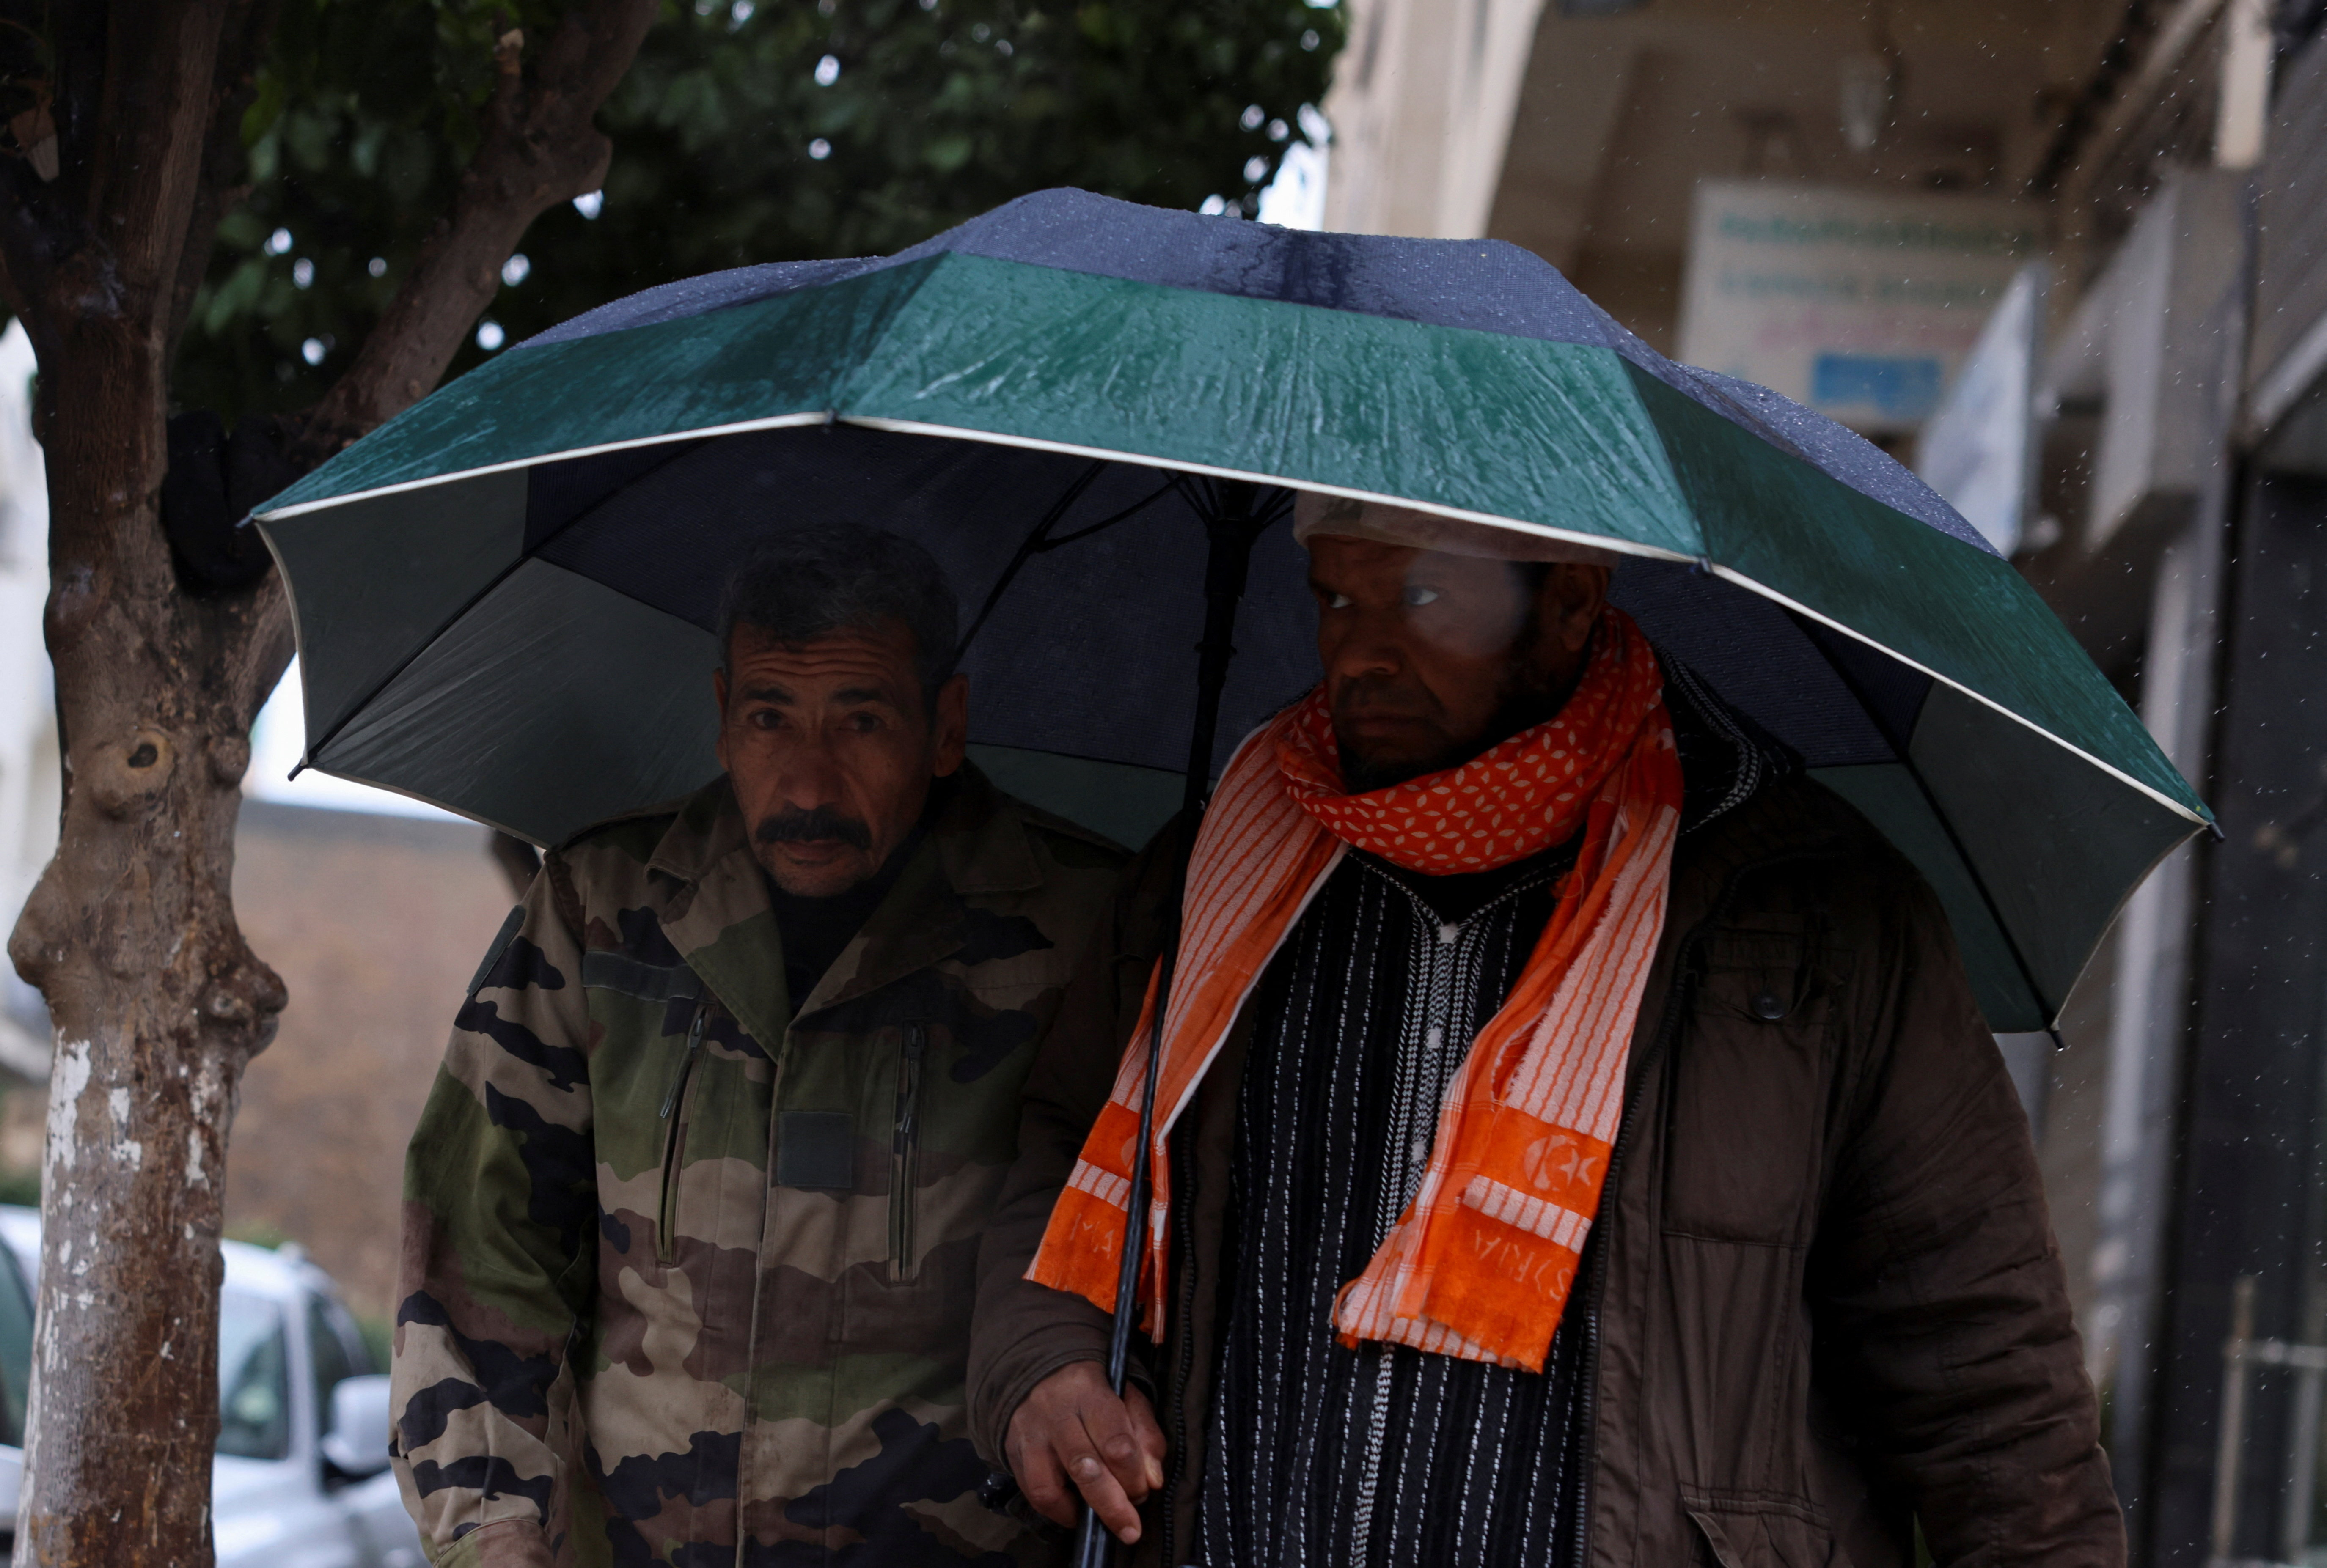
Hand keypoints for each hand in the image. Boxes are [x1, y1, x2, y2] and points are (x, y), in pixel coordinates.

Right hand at [1004, 1360, 1166, 1542]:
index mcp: (1090, 1392)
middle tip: (1130, 1529)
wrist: (1043, 1373)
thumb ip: (1146, 1437)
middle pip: (1084, 1467)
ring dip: (1078, 1510)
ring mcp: (1029, 1434)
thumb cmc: (1096, 1392)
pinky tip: (1074, 1510)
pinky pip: (1031, 1493)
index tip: (1143, 1491)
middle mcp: (1055, 1411)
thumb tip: (1152, 1481)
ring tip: (1096, 1519)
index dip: (1133, 1476)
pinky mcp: (1013, 1452)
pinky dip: (1055, 1510)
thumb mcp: (1130, 1400)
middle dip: (1112, 1506)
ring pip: (1048, 1486)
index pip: (1115, 1442)